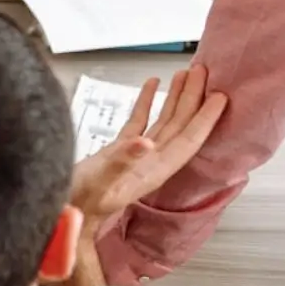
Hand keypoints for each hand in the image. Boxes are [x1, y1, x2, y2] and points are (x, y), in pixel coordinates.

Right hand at [70, 65, 228, 226]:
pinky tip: (152, 86)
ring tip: (185, 75)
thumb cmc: (80, 202)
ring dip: (176, 98)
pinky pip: (141, 121)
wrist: (64, 212)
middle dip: (193, 98)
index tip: (220, 97)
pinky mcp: (119, 150)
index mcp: (154, 170)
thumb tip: (143, 143)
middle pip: (180, 125)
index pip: (188, 139)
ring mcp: (136, 155)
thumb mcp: (99, 181)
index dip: (204, 118)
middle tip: (202, 73)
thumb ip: (121, 162)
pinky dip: (148, 102)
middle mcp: (151, 161)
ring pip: (164, 121)